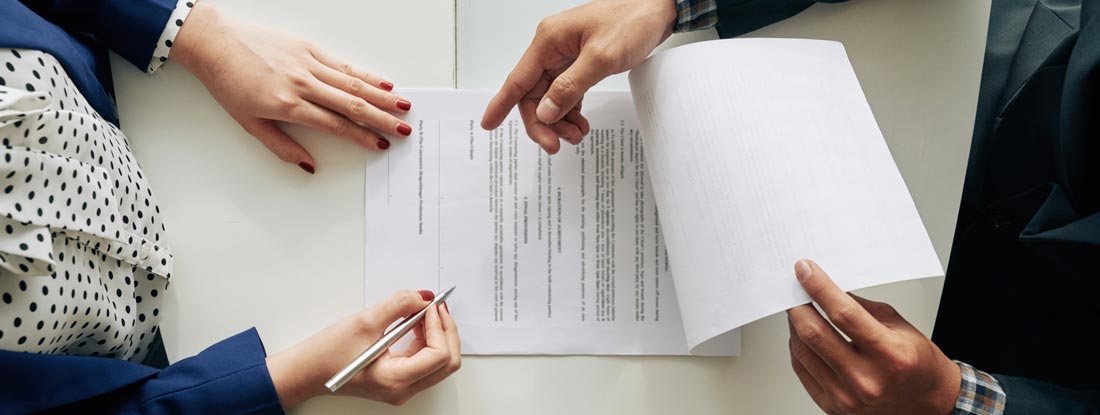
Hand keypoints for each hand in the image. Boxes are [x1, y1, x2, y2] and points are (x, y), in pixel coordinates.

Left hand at [171, 3, 413, 173]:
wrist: (214, 42)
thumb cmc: (228, 83)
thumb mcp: (248, 123)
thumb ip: (281, 147)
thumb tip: (309, 166)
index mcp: (288, 105)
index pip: (335, 125)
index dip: (361, 137)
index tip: (380, 145)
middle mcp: (302, 83)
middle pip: (351, 105)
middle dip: (381, 120)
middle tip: (404, 130)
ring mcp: (307, 63)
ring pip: (353, 83)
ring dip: (382, 96)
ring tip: (404, 106)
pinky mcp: (307, 47)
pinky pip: (342, 64)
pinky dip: (365, 73)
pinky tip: (383, 82)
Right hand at [266, 290, 460, 407]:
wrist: (306, 371)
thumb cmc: (326, 354)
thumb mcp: (364, 322)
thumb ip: (398, 305)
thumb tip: (422, 297)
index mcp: (395, 380)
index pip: (438, 356)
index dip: (440, 326)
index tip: (430, 306)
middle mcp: (402, 389)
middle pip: (447, 363)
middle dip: (446, 331)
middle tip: (436, 307)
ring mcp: (401, 387)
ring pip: (439, 362)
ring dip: (438, 334)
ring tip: (423, 312)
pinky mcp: (398, 380)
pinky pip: (425, 361)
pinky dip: (427, 340)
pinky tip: (414, 324)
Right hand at [480, 0, 676, 153]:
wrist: (657, 7)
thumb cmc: (632, 20)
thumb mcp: (601, 57)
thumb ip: (571, 86)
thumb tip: (545, 111)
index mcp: (549, 41)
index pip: (518, 79)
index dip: (501, 104)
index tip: (488, 124)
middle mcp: (552, 48)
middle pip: (534, 94)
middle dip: (543, 122)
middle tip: (555, 144)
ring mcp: (566, 55)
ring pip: (550, 97)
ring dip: (559, 120)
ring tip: (576, 135)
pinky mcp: (581, 62)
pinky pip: (566, 92)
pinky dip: (571, 110)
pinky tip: (580, 124)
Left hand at [786, 260, 960, 414]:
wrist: (927, 405)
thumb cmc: (917, 365)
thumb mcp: (899, 327)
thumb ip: (862, 309)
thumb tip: (827, 289)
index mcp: (890, 355)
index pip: (844, 314)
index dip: (819, 288)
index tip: (804, 270)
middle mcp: (867, 380)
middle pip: (815, 334)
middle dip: (798, 305)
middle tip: (793, 290)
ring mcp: (847, 397)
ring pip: (802, 351)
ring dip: (795, 325)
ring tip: (800, 311)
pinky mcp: (833, 407)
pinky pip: (801, 370)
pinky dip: (798, 348)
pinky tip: (802, 336)